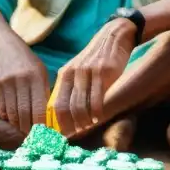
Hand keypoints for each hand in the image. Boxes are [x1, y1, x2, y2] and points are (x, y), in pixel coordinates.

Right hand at [0, 40, 49, 134]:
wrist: (7, 48)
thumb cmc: (30, 63)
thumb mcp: (42, 73)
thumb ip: (44, 93)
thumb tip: (48, 119)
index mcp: (37, 77)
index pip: (39, 108)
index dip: (41, 124)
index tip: (44, 133)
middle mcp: (21, 80)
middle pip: (24, 113)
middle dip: (28, 128)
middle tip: (33, 135)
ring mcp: (7, 82)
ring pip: (12, 113)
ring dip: (18, 125)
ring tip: (24, 130)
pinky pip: (2, 108)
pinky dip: (8, 118)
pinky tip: (14, 120)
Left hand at [50, 20, 133, 136]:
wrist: (114, 35)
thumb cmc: (96, 57)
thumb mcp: (78, 69)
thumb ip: (71, 87)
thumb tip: (64, 113)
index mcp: (64, 74)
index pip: (55, 104)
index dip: (58, 122)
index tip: (63, 133)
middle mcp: (73, 73)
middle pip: (66, 108)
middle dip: (70, 125)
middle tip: (76, 133)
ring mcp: (88, 73)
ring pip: (81, 106)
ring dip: (84, 120)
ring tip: (88, 126)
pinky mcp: (103, 72)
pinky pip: (97, 98)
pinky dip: (97, 112)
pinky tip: (98, 117)